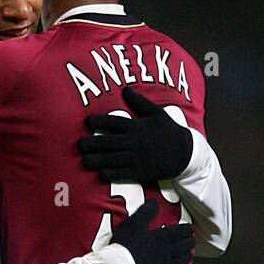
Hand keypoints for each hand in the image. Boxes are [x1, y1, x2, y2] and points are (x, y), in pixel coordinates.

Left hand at [78, 88, 193, 183]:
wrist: (185, 153)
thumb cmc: (169, 131)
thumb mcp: (156, 113)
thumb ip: (139, 102)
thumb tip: (126, 89)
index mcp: (136, 127)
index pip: (114, 122)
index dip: (99, 121)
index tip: (87, 121)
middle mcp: (134, 142)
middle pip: (108, 142)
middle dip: (92, 144)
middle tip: (79, 145)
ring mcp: (137, 158)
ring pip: (112, 159)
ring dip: (97, 161)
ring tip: (85, 161)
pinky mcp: (140, 172)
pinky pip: (122, 173)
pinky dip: (111, 174)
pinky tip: (100, 174)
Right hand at [110, 199, 194, 263]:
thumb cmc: (126, 245)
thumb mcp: (134, 223)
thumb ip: (146, 211)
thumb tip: (155, 202)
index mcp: (163, 237)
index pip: (180, 231)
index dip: (187, 229)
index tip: (190, 228)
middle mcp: (168, 252)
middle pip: (184, 246)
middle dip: (189, 242)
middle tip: (192, 240)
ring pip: (182, 261)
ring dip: (187, 256)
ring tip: (189, 254)